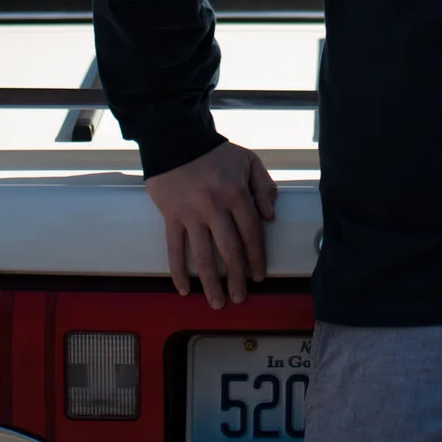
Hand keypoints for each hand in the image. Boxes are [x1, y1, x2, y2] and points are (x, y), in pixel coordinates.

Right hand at [144, 141, 276, 308]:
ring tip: (217, 303)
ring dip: (211, 283)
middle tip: (240, 297)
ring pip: (203, 256)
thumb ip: (263, 187)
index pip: (251, 233)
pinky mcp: (171, 216)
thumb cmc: (214, 151)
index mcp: (236, 194)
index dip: (257, 258)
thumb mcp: (248, 161)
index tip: (259, 276)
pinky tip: (184, 289)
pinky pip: (175, 249)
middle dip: (237, 278)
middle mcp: (215, 207)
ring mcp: (191, 214)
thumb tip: (270, 216)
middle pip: (229, 250)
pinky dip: (178, 271)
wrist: (176, 138)